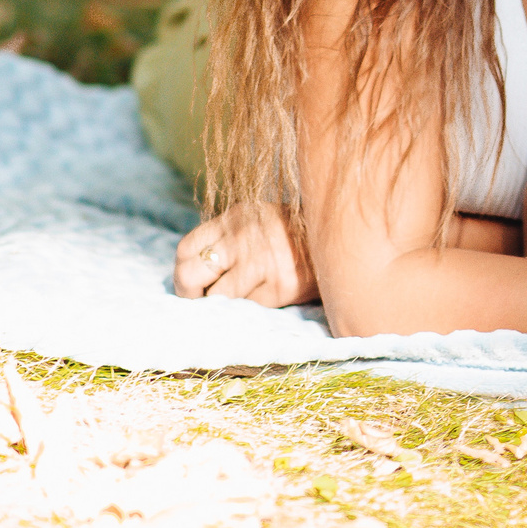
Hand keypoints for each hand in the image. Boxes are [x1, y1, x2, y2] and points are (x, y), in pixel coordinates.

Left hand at [175, 200, 317, 305]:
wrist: (344, 240)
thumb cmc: (295, 237)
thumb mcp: (258, 222)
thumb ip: (228, 239)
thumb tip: (193, 274)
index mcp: (236, 217)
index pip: (186, 249)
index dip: (182, 273)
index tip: (192, 286)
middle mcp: (244, 237)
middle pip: (191, 273)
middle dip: (191, 294)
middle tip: (204, 301)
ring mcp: (262, 261)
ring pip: (218, 297)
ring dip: (224, 304)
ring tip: (239, 301)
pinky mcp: (281, 286)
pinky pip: (249, 307)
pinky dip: (252, 309)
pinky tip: (266, 299)